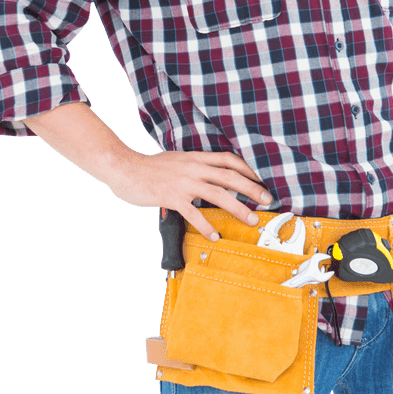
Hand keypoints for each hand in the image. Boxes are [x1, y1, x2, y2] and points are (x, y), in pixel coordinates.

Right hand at [107, 149, 273, 239]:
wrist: (124, 168)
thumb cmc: (149, 167)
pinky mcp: (172, 197)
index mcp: (196, 157)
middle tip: (268, 199)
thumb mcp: (176, 159)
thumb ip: (194, 166)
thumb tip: (210, 176)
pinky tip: (215, 236)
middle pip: (230, 176)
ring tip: (251, 220)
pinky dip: (207, 225)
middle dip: (252, 188)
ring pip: (219, 194)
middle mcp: (193, 168)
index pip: (229, 159)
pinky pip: (194, 213)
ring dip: (238, 208)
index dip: (248, 169)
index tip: (262, 179)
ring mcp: (184, 182)